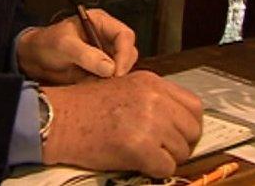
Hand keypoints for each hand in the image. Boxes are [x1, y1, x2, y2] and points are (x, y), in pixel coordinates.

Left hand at [17, 9, 137, 83]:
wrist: (34, 58)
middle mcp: (106, 37)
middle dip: (122, 67)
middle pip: (128, 52)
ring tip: (100, 84)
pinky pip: (112, 79)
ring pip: (122, 67)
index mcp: (101, 23)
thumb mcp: (64, 45)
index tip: (117, 71)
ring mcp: (104, 54)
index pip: (124, 35)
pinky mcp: (100, 70)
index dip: (124, 53)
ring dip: (116, 78)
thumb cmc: (47, 43)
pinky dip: (108, 85)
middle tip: (110, 81)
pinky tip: (97, 89)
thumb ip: (86, 55)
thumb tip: (110, 68)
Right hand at [41, 71, 203, 177]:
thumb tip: (175, 121)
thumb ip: (151, 99)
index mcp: (152, 83)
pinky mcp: (140, 147)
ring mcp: (149, 123)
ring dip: (167, 158)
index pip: (194, 106)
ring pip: (182, 151)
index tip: (180, 134)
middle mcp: (155, 99)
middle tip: (164, 150)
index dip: (190, 124)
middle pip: (192, 129)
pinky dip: (156, 171)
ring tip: (146, 155)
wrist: (59, 120)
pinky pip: (166, 168)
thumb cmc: (85, 107)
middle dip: (181, 144)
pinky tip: (141, 164)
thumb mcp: (123, 87)